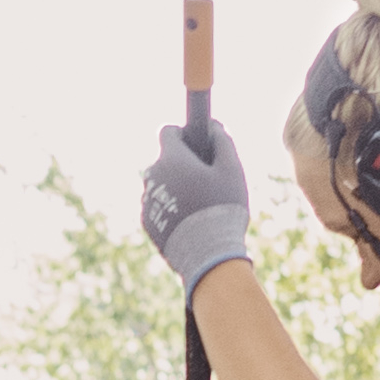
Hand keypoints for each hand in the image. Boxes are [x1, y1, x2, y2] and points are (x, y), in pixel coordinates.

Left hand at [145, 115, 258, 292]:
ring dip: (176, 186)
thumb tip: (214, 126)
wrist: (207, 254)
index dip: (184, 133)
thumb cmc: (222, 207)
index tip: (198, 142)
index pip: (167, 132)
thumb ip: (223, 141)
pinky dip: (171, 208)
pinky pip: (159, 206)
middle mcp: (152, 177)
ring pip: (162, 184)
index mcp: (171, 159)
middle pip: (165, 160)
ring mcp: (147, 201)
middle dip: (183, 164)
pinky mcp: (148, 222)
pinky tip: (191, 220)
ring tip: (201, 203)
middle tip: (207, 178)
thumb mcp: (232, 169)